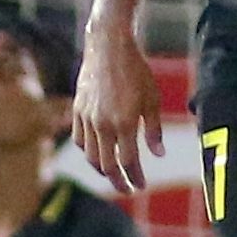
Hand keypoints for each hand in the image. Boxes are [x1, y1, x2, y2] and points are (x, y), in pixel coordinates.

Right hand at [71, 20, 161, 191]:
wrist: (108, 47)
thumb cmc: (136, 71)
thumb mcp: (152, 100)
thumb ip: (154, 130)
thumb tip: (158, 155)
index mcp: (124, 122)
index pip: (129, 161)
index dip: (136, 177)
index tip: (142, 185)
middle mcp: (102, 123)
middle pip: (107, 165)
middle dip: (118, 181)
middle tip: (127, 189)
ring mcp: (87, 117)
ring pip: (90, 155)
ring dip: (102, 170)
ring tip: (113, 174)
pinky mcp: (77, 110)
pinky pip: (79, 139)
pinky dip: (88, 151)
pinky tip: (97, 154)